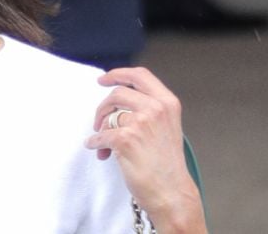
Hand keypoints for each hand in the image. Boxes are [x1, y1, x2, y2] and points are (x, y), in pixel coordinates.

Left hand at [85, 68, 206, 233]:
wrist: (172, 193)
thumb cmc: (166, 165)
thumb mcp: (166, 127)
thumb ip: (148, 109)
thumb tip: (117, 99)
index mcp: (167, 102)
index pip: (139, 75)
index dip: (118, 74)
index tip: (103, 79)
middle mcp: (156, 108)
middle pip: (117, 93)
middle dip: (103, 108)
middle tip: (99, 123)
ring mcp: (141, 122)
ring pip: (108, 116)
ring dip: (101, 130)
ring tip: (106, 146)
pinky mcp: (126, 139)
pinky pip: (100, 136)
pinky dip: (95, 144)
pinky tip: (100, 152)